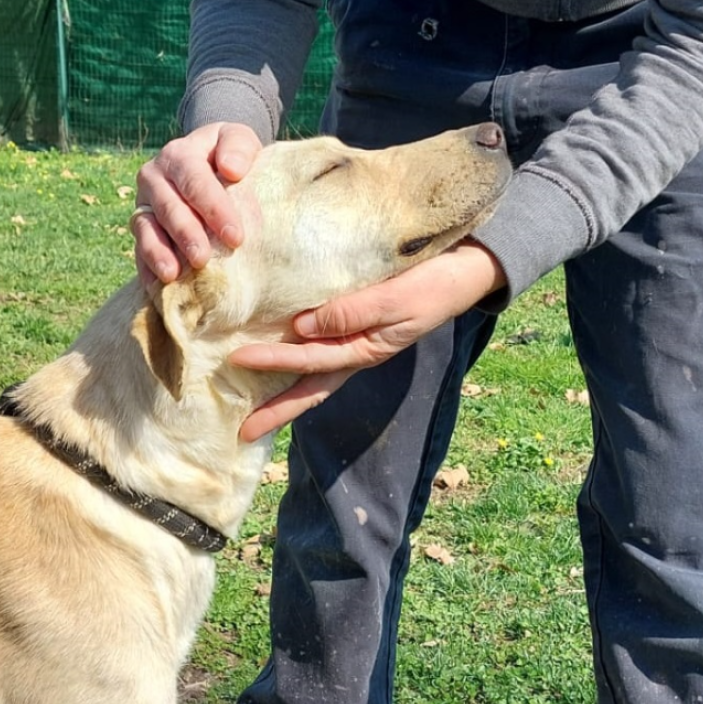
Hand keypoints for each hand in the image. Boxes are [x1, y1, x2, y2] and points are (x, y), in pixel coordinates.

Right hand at [132, 122, 262, 283]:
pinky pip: (138, 248)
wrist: (209, 163)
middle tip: (203, 259)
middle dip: (186, 234)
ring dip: (159, 252)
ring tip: (173, 274)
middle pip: (169, 207)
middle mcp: (154, 177)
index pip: (194, 181)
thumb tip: (231, 169)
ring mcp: (144, 204)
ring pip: (147, 229)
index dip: (214, 208)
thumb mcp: (239, 139)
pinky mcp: (141, 227)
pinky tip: (156, 286)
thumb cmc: (229, 156)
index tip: (236, 236)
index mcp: (178, 154)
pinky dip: (146, 267)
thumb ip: (238, 146)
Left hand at [231, 241, 507, 440]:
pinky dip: (295, 358)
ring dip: (282, 392)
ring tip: (249, 407)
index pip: (311, 363)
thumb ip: (350, 314)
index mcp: (364, 351)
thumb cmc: (430, 286)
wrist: (463, 272)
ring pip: (312, 374)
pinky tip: (274, 356)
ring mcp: (355, 344)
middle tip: (242, 431)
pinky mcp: (355, 325)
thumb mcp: (393, 300)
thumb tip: (301, 328)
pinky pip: (319, 347)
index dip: (275, 363)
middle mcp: (355, 354)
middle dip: (277, 411)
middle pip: (310, 388)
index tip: (239, 359)